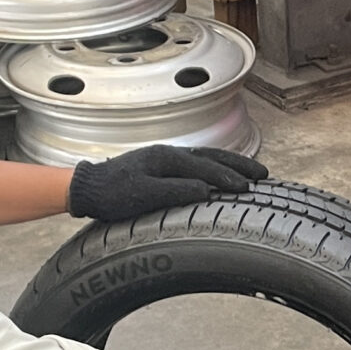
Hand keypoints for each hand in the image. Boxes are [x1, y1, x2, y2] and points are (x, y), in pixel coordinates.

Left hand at [68, 146, 266, 221]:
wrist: (86, 188)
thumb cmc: (109, 194)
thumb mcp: (141, 195)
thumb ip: (173, 191)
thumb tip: (205, 190)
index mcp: (166, 158)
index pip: (206, 167)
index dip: (228, 178)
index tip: (249, 188)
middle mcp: (169, 154)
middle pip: (213, 157)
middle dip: (240, 165)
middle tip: (264, 175)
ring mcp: (165, 159)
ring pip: (207, 159)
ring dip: (231, 165)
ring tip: (251, 174)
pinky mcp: (162, 168)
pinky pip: (197, 165)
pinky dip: (216, 168)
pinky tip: (221, 176)